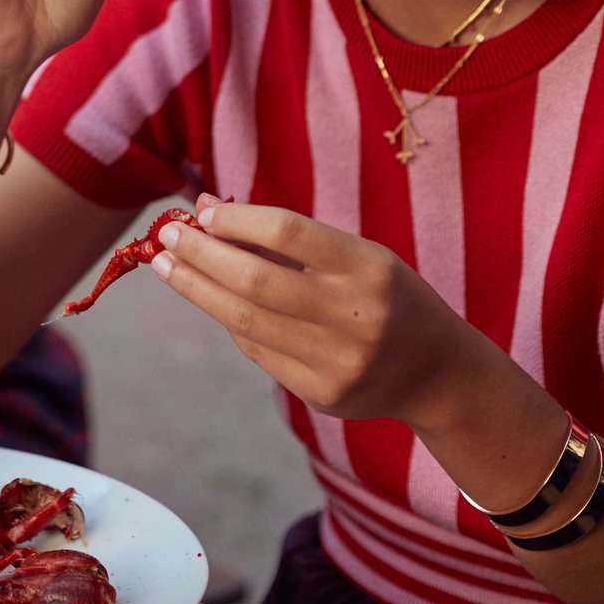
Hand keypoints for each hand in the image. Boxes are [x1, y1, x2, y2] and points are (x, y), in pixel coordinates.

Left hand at [150, 195, 471, 430]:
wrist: (437, 372)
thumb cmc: (384, 295)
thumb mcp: (355, 254)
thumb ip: (288, 237)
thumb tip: (209, 209)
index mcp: (368, 269)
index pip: (288, 234)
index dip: (237, 221)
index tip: (201, 212)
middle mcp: (355, 318)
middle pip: (255, 282)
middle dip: (201, 255)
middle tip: (165, 236)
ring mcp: (337, 363)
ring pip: (245, 322)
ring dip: (198, 289)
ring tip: (166, 265)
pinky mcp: (322, 395)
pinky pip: (259, 352)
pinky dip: (231, 322)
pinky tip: (213, 300)